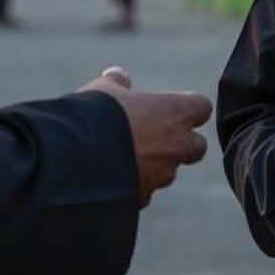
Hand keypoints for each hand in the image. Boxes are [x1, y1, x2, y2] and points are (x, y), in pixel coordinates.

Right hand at [82, 67, 213, 206]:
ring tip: (121, 156)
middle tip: (155, 136)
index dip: (187, 107)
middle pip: (197, 147)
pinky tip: (109, 177)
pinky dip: (132, 185)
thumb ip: (117, 83)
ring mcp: (162, 175)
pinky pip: (144, 190)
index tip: (168, 106)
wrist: (73, 158)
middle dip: (181, 143)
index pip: (201, 108)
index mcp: (173, 113)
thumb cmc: (95, 116)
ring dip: (153, 165)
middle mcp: (176, 146)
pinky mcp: (144, 197)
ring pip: (168, 171)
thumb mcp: (103, 90)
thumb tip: (119, 77)